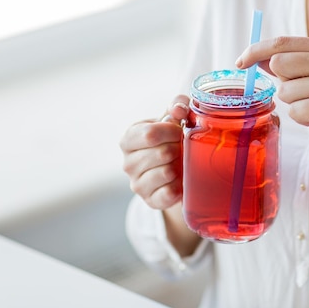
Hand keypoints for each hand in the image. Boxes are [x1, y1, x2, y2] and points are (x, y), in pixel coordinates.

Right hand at [119, 95, 189, 209]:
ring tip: (179, 163)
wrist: (175, 171)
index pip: (150, 134)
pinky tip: (179, 180)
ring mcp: (137, 184)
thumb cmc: (171, 140)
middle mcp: (128, 163)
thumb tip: (178, 109)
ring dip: (180, 166)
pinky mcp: (150, 201)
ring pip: (167, 172)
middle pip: (162, 153)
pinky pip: (169, 193)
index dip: (172, 131)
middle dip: (178, 149)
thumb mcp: (172, 119)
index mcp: (129, 139)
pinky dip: (180, 185)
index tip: (179, 130)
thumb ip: (176, 106)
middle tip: (181, 149)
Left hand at [236, 36, 308, 171]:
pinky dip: (303, 120)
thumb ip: (296, 65)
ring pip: (284, 91)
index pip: (282, 42)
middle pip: (279, 64)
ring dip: (295, 105)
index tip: (240, 62)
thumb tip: (260, 59)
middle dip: (283, 85)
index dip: (256, 50)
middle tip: (305, 96)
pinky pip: (294, 111)